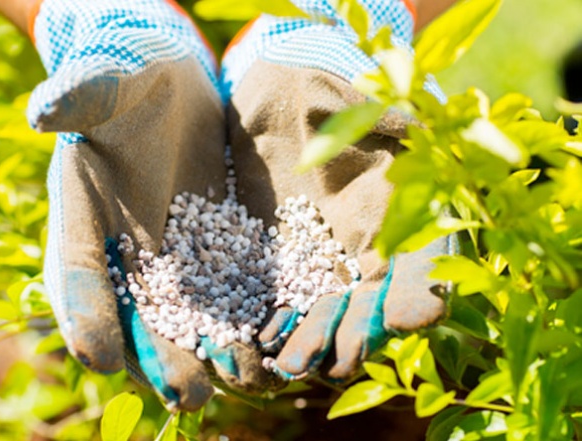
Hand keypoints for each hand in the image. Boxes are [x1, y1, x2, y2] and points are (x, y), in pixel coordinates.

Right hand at [28, 0, 269, 409]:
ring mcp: (170, 260)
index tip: (98, 353)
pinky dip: (247, 321)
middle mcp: (123, 254)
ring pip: (186, 318)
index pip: (78, 273)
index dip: (85, 313)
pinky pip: (229, 293)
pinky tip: (274, 346)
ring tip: (242, 381)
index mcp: (82, 220)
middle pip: (135, 316)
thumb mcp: (104, 84)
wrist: (169, 88)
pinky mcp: (215, 252)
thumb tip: (44, 108)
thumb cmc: (125, 82)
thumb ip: (80, 96)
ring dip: (211, 354)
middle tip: (186, 394)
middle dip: (160, 356)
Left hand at [221, 0, 455, 381]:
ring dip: (309, 342)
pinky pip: (272, 300)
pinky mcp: (273, 263)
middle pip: (366, 306)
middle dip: (353, 335)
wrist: (278, 96)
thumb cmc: (334, 96)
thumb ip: (392, 136)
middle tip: (336, 361)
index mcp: (400, 218)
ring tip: (291, 363)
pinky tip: (258, 341)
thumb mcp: (369, 109)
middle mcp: (363, 251)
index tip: (410, 315)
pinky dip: (267, 324)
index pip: (420, 265)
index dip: (419, 292)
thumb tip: (422, 145)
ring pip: (320, 313)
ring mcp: (317, 262)